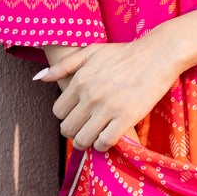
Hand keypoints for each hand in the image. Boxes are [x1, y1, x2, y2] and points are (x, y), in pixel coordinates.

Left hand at [35, 12, 196, 151]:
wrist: (157, 55)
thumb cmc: (124, 53)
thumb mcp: (91, 51)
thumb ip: (64, 65)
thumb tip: (39, 78)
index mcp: (80, 80)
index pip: (58, 111)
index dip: (67, 115)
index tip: (77, 114)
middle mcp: (90, 95)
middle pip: (67, 129)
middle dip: (74, 131)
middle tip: (85, 127)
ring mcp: (108, 108)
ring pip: (83, 140)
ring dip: (87, 141)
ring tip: (95, 135)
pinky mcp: (126, 118)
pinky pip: (104, 143)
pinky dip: (103, 144)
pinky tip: (108, 136)